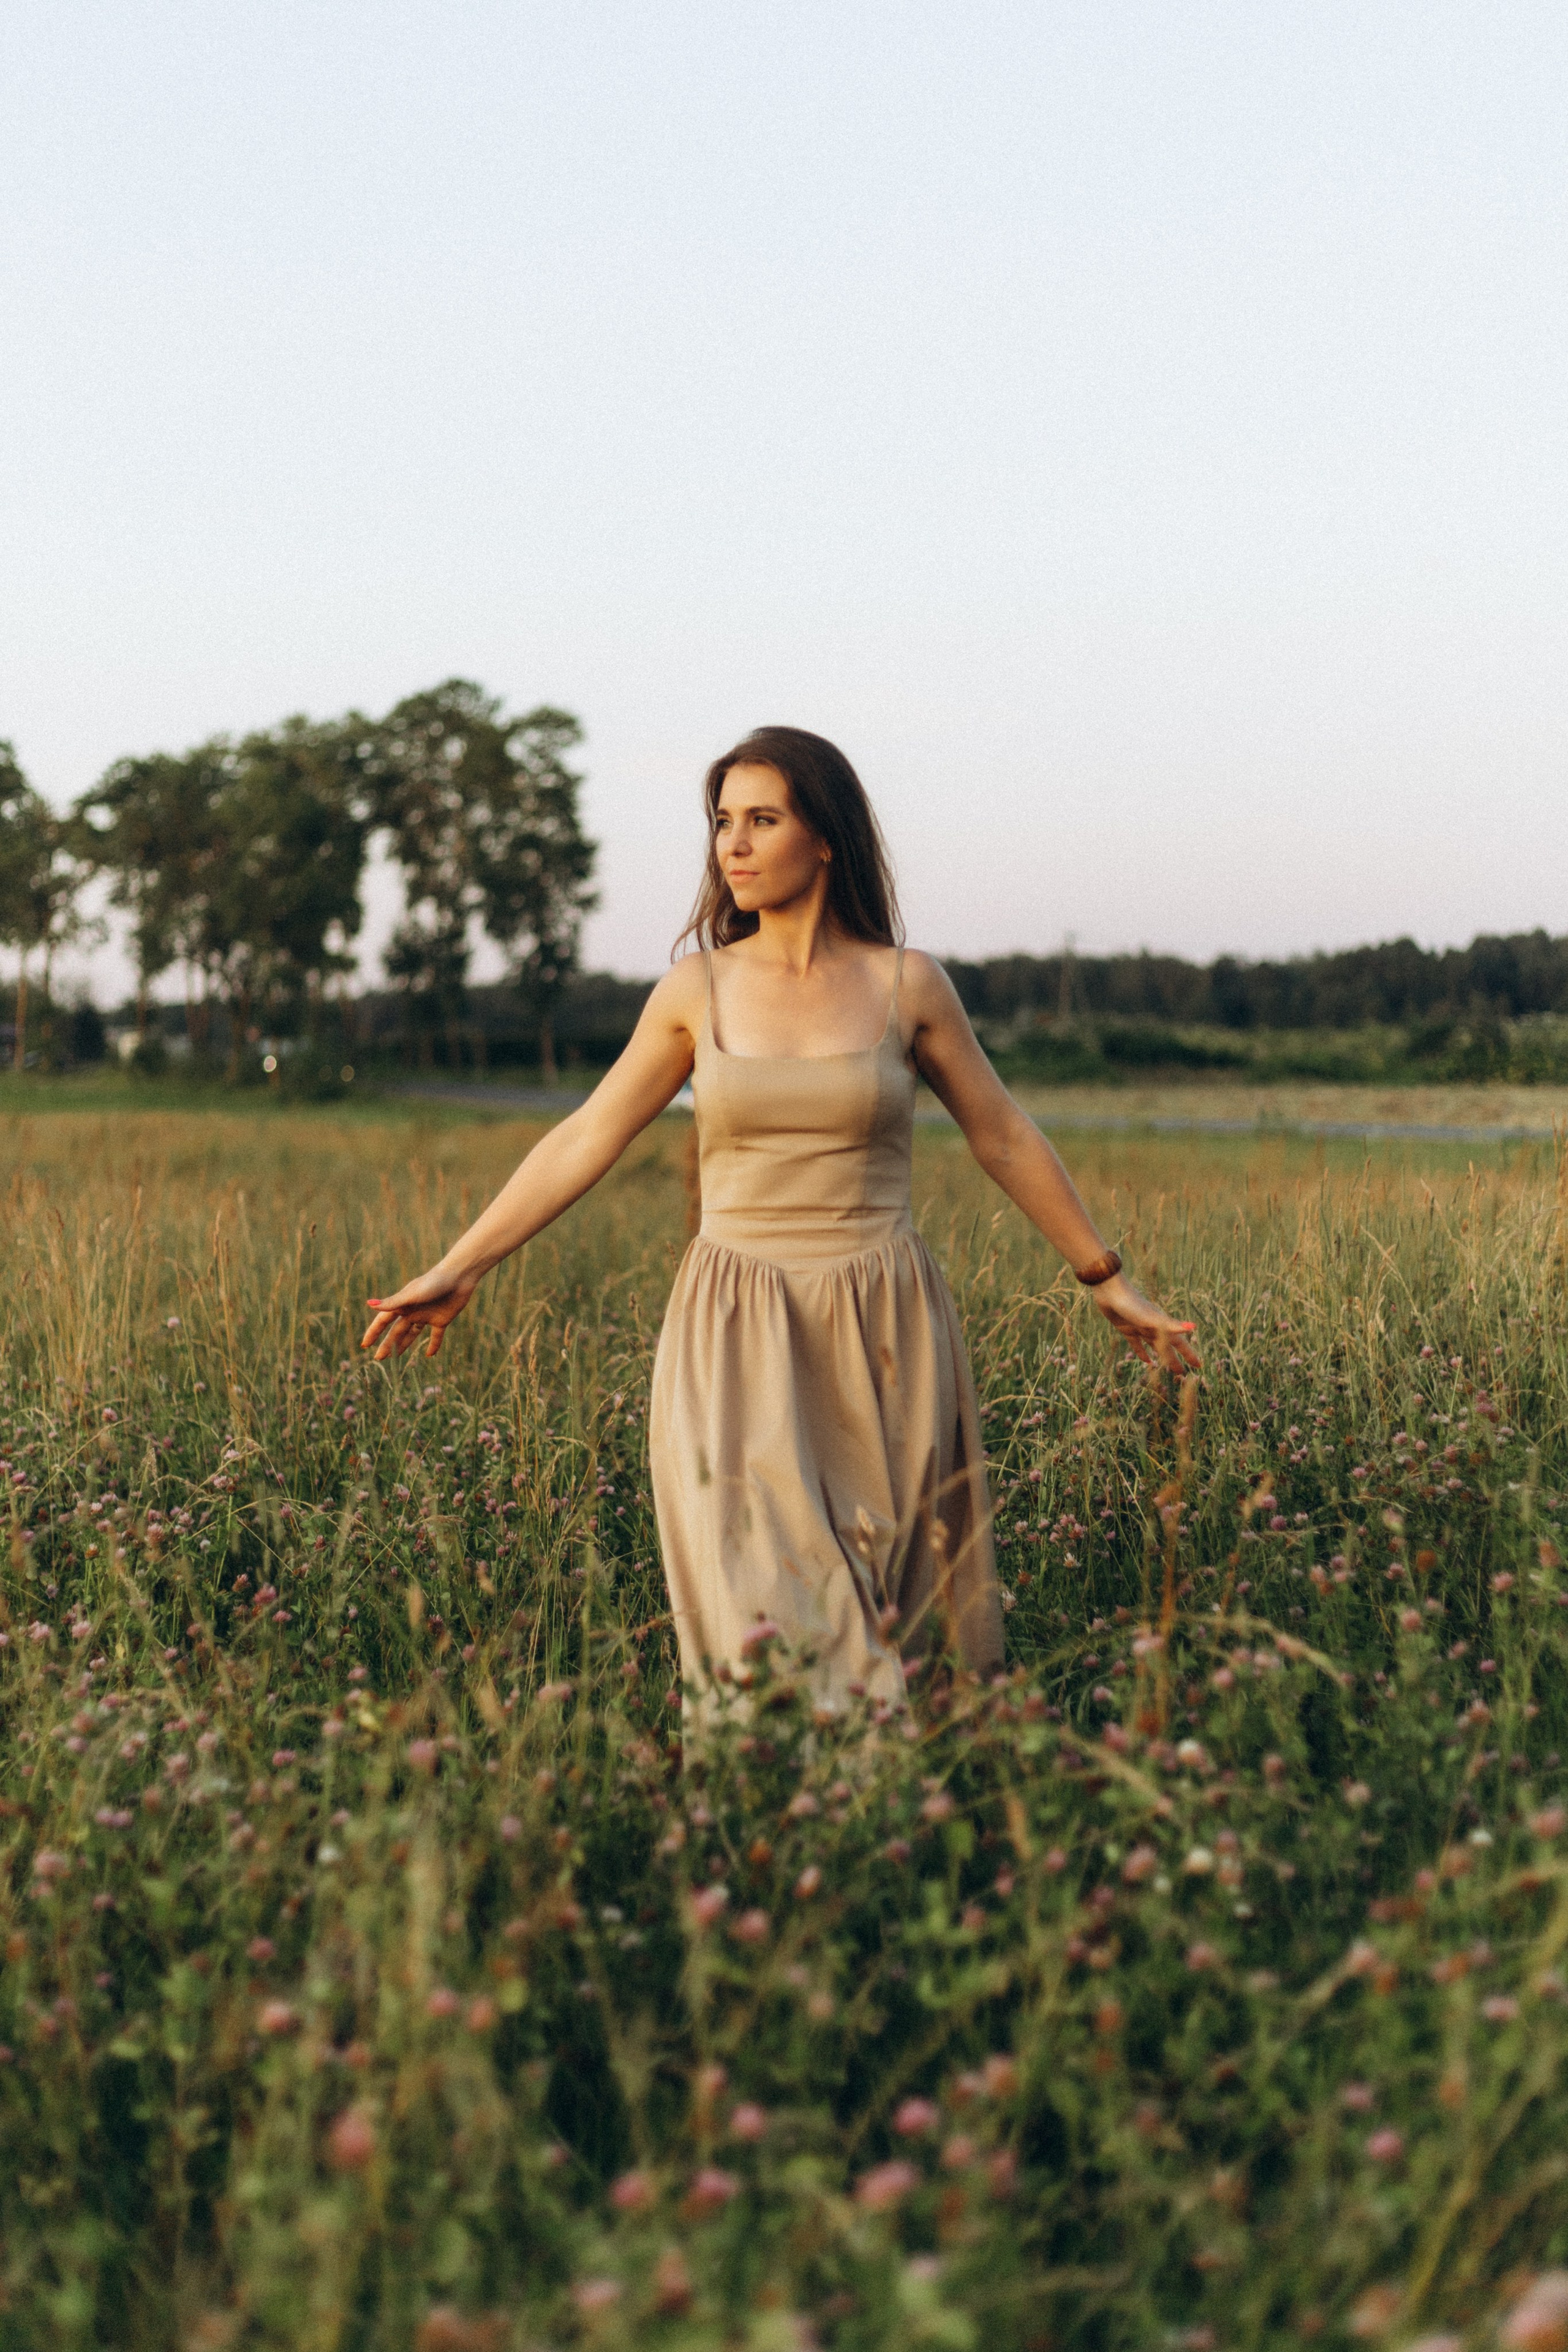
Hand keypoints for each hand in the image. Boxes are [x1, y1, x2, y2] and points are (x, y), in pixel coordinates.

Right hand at [361, 1267, 477, 1361]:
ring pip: (412, 1334)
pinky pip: (436, 1336)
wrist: (458, 1277)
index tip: (364, 1345)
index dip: (374, 1332)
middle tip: (378, 1358)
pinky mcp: (441, 1319)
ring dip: (403, 1345)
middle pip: (396, 1331)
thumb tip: (368, 1304)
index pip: (383, 1321)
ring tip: (395, 1357)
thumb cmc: (433, 1283)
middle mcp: (412, 1311)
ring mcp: (426, 1316)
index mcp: (402, 1304)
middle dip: (387, 1344)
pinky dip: (433, 1345)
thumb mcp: (411, 1295)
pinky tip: (429, 1355)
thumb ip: (391, 1302)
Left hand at [1089, 1272, 1200, 1371]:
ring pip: (1155, 1346)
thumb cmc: (1133, 1304)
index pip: (1180, 1344)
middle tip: (1184, 1374)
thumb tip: (1193, 1327)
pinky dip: (1142, 1353)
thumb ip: (1172, 1325)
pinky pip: (1137, 1345)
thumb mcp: (1153, 1318)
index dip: (1189, 1355)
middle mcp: (1154, 1328)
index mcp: (1162, 1326)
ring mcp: (1140, 1328)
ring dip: (1162, 1357)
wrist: (1110, 1291)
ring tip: (1168, 1369)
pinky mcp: (1127, 1329)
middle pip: (1168, 1347)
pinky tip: (1146, 1362)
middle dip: (1177, 1360)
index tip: (1199, 1366)